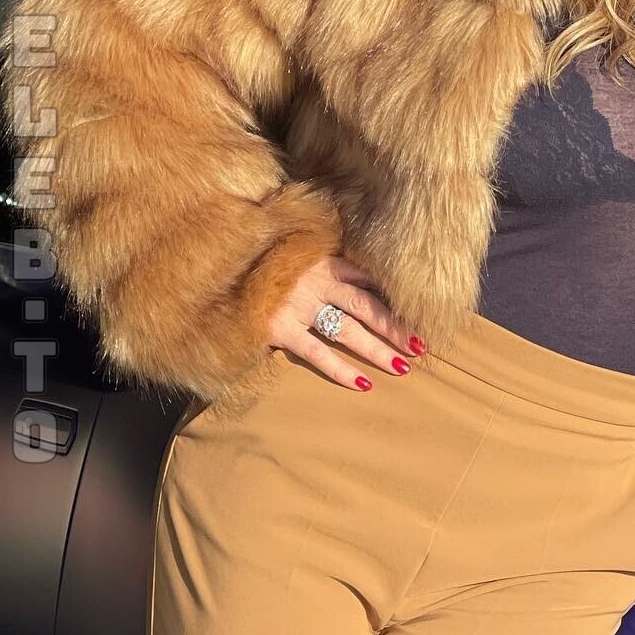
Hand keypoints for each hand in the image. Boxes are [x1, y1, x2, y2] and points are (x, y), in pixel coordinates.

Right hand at [266, 254, 424, 390]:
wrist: (213, 268)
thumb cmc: (256, 260)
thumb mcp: (290, 250)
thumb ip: (317, 261)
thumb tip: (350, 272)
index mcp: (321, 259)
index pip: (367, 276)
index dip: (394, 295)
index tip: (420, 311)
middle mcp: (314, 280)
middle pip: (366, 305)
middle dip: (395, 327)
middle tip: (421, 346)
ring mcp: (297, 304)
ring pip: (348, 330)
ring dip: (377, 350)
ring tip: (403, 367)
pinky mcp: (278, 327)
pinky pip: (316, 352)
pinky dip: (340, 369)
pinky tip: (364, 384)